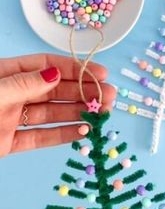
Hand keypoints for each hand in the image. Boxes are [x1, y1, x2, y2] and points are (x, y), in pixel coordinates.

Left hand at [0, 54, 115, 156]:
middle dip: (82, 91)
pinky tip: (83, 131)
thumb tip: (54, 75)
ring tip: (103, 113)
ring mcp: (10, 119)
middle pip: (53, 90)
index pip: (44, 65)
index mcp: (4, 74)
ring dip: (78, 112)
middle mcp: (11, 94)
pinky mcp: (9, 143)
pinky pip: (40, 137)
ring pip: (50, 114)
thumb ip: (22, 84)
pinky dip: (62, 135)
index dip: (73, 68)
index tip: (100, 73)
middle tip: (108, 95)